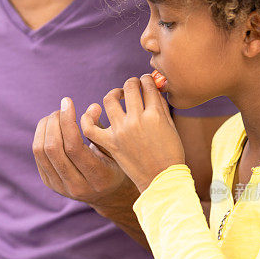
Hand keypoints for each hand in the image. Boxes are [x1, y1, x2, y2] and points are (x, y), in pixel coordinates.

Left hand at [33, 96, 130, 205]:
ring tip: (55, 116)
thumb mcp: (114, 148)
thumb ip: (101, 129)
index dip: (67, 121)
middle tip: (61, 109)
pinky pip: (38, 156)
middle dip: (54, 122)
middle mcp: (77, 187)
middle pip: (53, 149)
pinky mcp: (50, 183)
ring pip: (41, 151)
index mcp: (98, 178)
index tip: (67, 102)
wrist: (107, 193)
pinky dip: (40, 136)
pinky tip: (50, 127)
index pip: (74, 147)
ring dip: (45, 127)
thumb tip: (92, 107)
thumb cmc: (114, 165)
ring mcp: (61, 187)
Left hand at [81, 75, 184, 193]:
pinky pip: (91, 127)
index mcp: (155, 115)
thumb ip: (161, 106)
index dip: (146, 80)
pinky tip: (94, 113)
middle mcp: (137, 120)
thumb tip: (152, 89)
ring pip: (110, 100)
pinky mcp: (110, 144)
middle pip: (130, 88)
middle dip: (132, 82)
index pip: (148, 85)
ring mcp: (121, 132)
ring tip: (117, 96)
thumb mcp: (170, 127)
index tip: (145, 81)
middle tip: (133, 86)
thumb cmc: (171, 154)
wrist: (161, 179)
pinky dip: (88, 118)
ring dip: (114, 93)